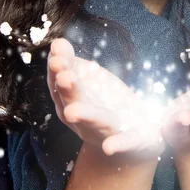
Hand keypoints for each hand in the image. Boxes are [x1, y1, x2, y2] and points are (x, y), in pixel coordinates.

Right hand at [47, 38, 164, 158]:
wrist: (133, 135)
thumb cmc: (103, 101)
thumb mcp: (87, 77)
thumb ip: (70, 61)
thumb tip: (57, 42)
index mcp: (72, 99)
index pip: (60, 83)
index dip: (58, 69)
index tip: (57, 54)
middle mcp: (83, 118)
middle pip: (73, 102)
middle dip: (68, 90)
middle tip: (64, 76)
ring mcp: (105, 130)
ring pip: (94, 122)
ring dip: (84, 116)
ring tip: (73, 111)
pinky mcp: (129, 139)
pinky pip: (123, 142)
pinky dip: (116, 145)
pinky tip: (109, 147)